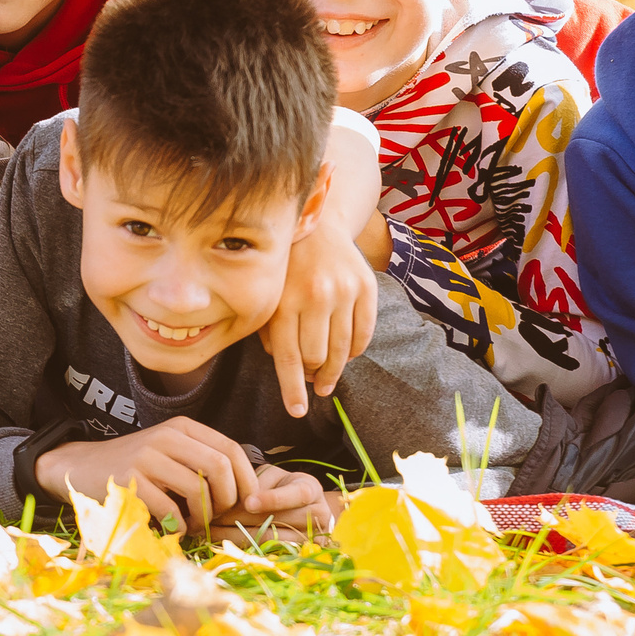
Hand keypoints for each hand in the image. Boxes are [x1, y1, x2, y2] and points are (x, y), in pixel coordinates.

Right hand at [34, 417, 258, 533]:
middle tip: (216, 516)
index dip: (247, 479)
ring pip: (198, 489)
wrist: (81, 466)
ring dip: (202, 517)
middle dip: (227, 500)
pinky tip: (172, 527)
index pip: (231, 449)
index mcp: (182, 428)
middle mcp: (167, 436)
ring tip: (193, 524)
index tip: (246, 502)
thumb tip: (246, 487)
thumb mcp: (169, 452)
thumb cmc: (134, 466)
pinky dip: (178, 525)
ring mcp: (147, 456)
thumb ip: (202, 461)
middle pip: (220, 467)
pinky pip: (170, 509)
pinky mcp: (131, 480)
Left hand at [208, 463, 335, 542]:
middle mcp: (317, 515)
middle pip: (279, 520)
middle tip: (212, 515)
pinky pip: (268, 553)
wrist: (307, 511)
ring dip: (236, 534)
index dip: (272, 499)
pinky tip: (221, 540)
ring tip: (210, 528)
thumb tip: (228, 494)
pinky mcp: (299, 555)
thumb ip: (257, 483)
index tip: (249, 502)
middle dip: (241, 517)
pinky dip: (242, 546)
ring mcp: (311, 538)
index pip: (296, 495)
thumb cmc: (282, 487)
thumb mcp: (273, 477)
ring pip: (270, 540)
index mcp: (311, 489)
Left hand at [262, 218, 381, 417]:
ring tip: (327, 377)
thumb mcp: (268, 296)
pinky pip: (363, 334)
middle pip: (317, 357)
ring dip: (334, 369)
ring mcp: (343, 292)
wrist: (317, 224)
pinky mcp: (366, 288)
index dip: (292, 390)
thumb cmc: (285, 267)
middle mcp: (315, 297)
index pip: (289, 359)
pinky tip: (345, 354)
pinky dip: (355, 351)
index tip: (297, 411)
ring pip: (342, 350)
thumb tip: (289, 370)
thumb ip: (271, 332)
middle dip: (313, 376)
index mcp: (284, 301)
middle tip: (312, 382)